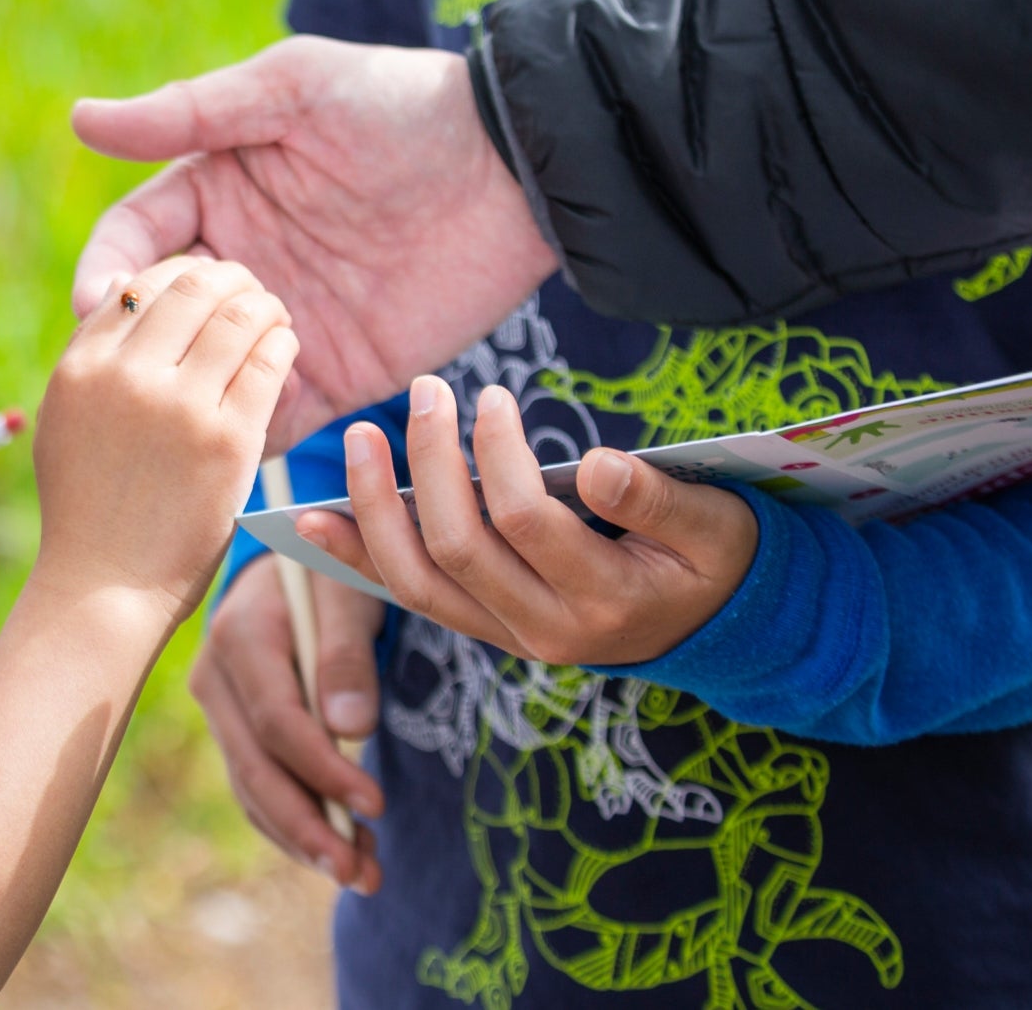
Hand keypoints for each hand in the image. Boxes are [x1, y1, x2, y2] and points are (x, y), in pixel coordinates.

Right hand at [32, 257, 299, 619]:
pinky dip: (283, 345)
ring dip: (263, 307)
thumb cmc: (85, 511)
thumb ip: (91, 364)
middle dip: (227, 277)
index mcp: (81, 368)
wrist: (104, 588)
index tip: (201, 284)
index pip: (136, 284)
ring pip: (236, 317)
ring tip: (274, 315)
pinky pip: (269, 364)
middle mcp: (125, 378)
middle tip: (248, 289)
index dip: (176, 273)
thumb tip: (119, 298)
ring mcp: (178, 408)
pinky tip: (286, 349)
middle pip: (189, 287)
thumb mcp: (64, 423)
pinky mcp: (228, 441)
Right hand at [70, 38, 558, 449]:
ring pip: (205, 373)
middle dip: (138, 347)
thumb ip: (190, 112)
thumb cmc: (402, 106)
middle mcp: (239, 262)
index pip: (132, 240)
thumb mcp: (293, 89)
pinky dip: (244, 436)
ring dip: (185, 397)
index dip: (105, 272)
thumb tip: (81, 119)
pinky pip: (273, 417)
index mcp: (215, 193)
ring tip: (175, 420)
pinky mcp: (336, 373)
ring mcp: (285, 323)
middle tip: (138, 373)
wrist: (520, 169)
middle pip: (159, 318)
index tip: (99, 304)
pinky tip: (227, 446)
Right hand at [190, 559, 382, 890]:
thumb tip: (353, 728)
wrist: (288, 559)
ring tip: (360, 873)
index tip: (374, 804)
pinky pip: (256, 788)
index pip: (278, 721)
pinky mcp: (233, 730)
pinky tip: (337, 849)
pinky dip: (293, 825)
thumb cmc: (328, 570)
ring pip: (252, 788)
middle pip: (256, 769)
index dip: (324, 769)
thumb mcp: (348, 590)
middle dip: (308, 826)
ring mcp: (219, 709)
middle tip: (358, 871)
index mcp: (241, 637)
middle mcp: (216, 679)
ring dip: (303, 838)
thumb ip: (348, 653)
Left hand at [302, 378, 758, 666]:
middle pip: (457, 547)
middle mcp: (548, 631)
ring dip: (376, 509)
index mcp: (606, 600)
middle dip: (431, 464)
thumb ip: (657, 499)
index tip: (490, 396)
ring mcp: (510, 637)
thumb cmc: (716, 558)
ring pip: (418, 583)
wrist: (715, 626)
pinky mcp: (486, 628)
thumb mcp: (715, 525)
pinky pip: (411, 597)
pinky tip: (315, 519)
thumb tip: (599, 466)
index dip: (497, 455)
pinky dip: (359, 557)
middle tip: (425, 393)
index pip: (525, 521)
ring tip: (357, 439)